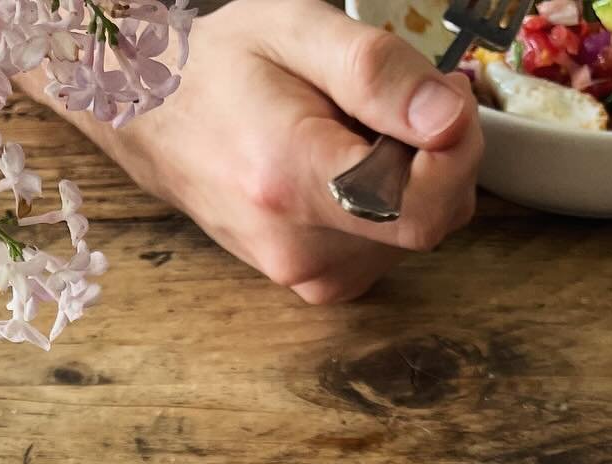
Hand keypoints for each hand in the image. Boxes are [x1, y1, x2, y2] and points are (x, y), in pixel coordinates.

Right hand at [32, 0, 482, 302]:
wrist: (154, 121)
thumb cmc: (219, 69)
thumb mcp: (297, 30)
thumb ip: (377, 73)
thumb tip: (447, 120)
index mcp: (293, 184)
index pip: (422, 208)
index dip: (457, 153)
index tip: (445, 97)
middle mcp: (302, 250)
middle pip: (430, 217)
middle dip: (434, 152)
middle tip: (392, 95)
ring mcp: (309, 278)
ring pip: (416, 230)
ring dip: (409, 174)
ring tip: (350, 129)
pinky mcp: (318, 285)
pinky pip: (390, 244)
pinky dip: (389, 201)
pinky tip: (345, 165)